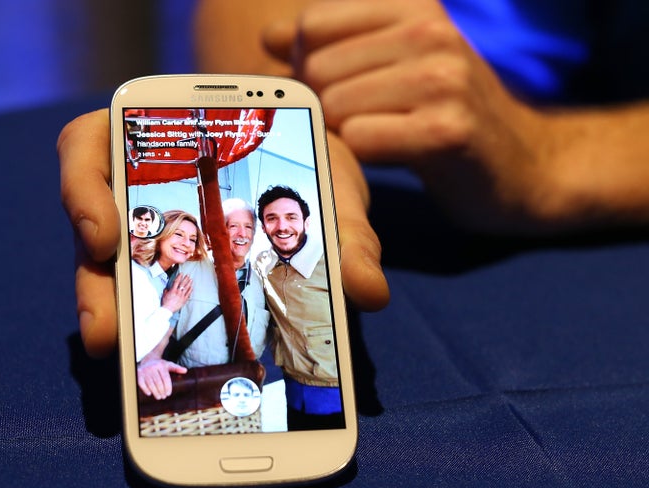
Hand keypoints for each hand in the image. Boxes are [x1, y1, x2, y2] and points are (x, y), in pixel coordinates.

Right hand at [58, 109, 388, 357]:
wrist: (314, 168)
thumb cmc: (309, 157)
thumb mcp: (330, 181)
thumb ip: (346, 231)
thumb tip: (367, 293)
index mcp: (161, 139)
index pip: (89, 147)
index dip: (82, 188)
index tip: (104, 234)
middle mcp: (141, 185)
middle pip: (92, 229)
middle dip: (95, 283)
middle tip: (108, 333)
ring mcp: (148, 233)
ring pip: (110, 274)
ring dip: (116, 318)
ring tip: (127, 361)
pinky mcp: (164, 272)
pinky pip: (144, 299)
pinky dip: (149, 329)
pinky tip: (160, 362)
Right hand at [137, 358, 187, 399]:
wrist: (148, 360)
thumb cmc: (160, 365)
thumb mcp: (168, 365)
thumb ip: (176, 368)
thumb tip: (185, 370)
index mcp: (161, 365)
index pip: (166, 378)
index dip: (168, 387)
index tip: (169, 394)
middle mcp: (152, 367)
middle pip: (158, 383)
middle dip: (162, 391)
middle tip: (164, 397)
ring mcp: (145, 371)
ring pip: (151, 384)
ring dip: (155, 392)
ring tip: (158, 397)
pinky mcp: (139, 374)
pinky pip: (142, 384)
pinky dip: (146, 389)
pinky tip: (149, 393)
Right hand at [161, 273, 192, 312]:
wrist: (168, 309)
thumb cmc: (166, 303)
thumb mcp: (164, 295)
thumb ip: (166, 291)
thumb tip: (167, 289)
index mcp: (173, 290)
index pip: (177, 281)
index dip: (179, 277)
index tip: (181, 274)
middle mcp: (178, 292)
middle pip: (183, 283)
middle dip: (186, 278)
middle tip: (188, 275)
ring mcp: (182, 296)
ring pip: (187, 288)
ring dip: (189, 283)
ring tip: (191, 280)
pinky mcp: (184, 299)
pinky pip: (188, 294)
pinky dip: (190, 290)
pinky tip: (191, 287)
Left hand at [263, 0, 591, 234]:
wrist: (526, 166)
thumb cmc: (449, 116)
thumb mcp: (397, 66)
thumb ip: (333, 46)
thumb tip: (267, 35)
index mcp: (414, 8)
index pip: (313, 25)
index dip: (306, 65)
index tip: (332, 90)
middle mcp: (430, 33)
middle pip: (317, 67)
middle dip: (322, 105)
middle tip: (354, 124)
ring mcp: (442, 80)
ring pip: (335, 104)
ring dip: (343, 133)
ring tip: (378, 140)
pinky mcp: (446, 130)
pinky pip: (361, 139)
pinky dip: (363, 155)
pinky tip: (390, 156)